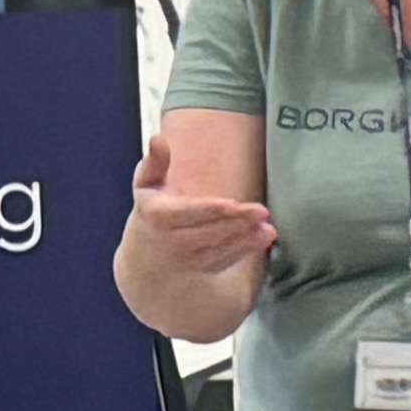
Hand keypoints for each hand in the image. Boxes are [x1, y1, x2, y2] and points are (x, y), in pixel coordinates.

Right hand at [125, 132, 278, 283]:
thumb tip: (157, 139)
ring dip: (245, 239)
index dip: (210, 209)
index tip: (232, 204)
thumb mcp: (146, 188)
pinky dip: (245, 250)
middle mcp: (170, 241)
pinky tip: (263, 238)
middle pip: (207, 232)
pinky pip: (224, 261)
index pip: (187, 213)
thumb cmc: (151, 216)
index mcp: (157, 216)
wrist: (144, 264)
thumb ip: (153, 163)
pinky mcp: (201, 272)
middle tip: (261, 212)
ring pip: (218, 249)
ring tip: (267, 228)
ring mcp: (186, 260)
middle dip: (235, 223)